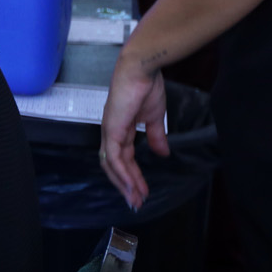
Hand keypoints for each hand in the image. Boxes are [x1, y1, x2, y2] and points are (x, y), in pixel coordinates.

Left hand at [100, 51, 168, 209]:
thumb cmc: (147, 87)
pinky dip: (123, 173)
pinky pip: (115, 157)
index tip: (142, 191)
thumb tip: (162, 153)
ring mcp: (109, 131)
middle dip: (126, 185)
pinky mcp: (112, 129)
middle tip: (137, 202)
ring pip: (111, 165)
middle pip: (114, 165)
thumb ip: (155, 136)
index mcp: (120, 129)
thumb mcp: (154, 117)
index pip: (123, 158)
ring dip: (124, 183)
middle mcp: (111, 132)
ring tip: (136, 199)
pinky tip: (132, 185)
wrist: (142, 69)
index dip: (132, 175)